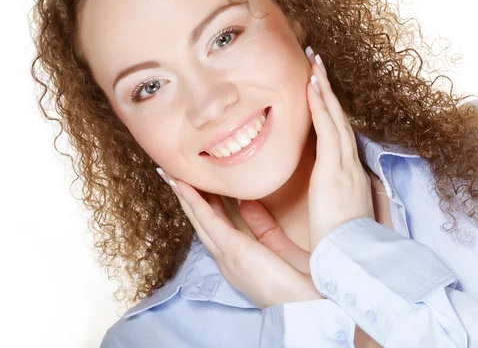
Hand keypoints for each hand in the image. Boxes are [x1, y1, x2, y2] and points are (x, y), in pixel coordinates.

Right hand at [155, 168, 321, 308]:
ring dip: (185, 196)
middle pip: (202, 222)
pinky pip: (207, 220)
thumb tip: (246, 203)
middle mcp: (226, 258)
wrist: (305, 302)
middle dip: (188, 199)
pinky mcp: (231, 248)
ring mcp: (225, 254)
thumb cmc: (298, 280)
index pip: (216, 227)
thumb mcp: (278, 246)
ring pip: (199, 219)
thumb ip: (261, 226)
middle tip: (175, 176)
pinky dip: (194, 201)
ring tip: (172, 175)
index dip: (205, 205)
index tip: (198, 186)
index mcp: (236, 258)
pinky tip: (183, 185)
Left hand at [305, 47, 374, 251]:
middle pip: (340, 121)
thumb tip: (323, 194)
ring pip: (335, 118)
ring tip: (314, 64)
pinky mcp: (334, 169)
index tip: (322, 94)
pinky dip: (320, 106)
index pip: (340, 138)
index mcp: (350, 178)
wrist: (349, 259)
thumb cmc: (341, 245)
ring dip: (324, 90)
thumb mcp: (336, 218)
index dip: (331, 113)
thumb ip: (329, 202)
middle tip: (318, 66)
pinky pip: (327, 129)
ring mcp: (345, 166)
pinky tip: (311, 86)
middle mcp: (351, 166)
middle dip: (329, 92)